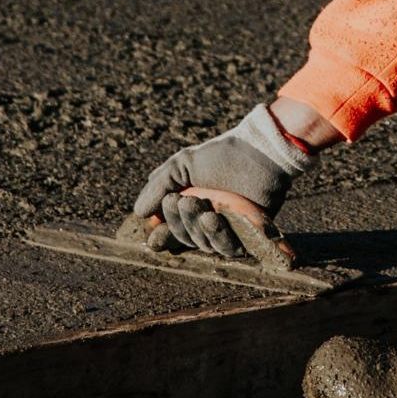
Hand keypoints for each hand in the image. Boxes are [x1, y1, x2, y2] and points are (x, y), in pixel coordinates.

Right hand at [132, 102, 321, 256]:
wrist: (257, 150)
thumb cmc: (220, 156)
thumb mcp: (182, 165)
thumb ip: (159, 186)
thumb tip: (139, 212)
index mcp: (189, 212)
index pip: (170, 232)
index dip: (161, 234)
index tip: (153, 229)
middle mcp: (207, 225)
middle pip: (188, 238)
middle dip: (182, 222)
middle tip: (185, 201)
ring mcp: (229, 231)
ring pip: (209, 245)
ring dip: (203, 230)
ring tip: (206, 212)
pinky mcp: (251, 236)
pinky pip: (235, 247)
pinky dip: (222, 236)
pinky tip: (216, 219)